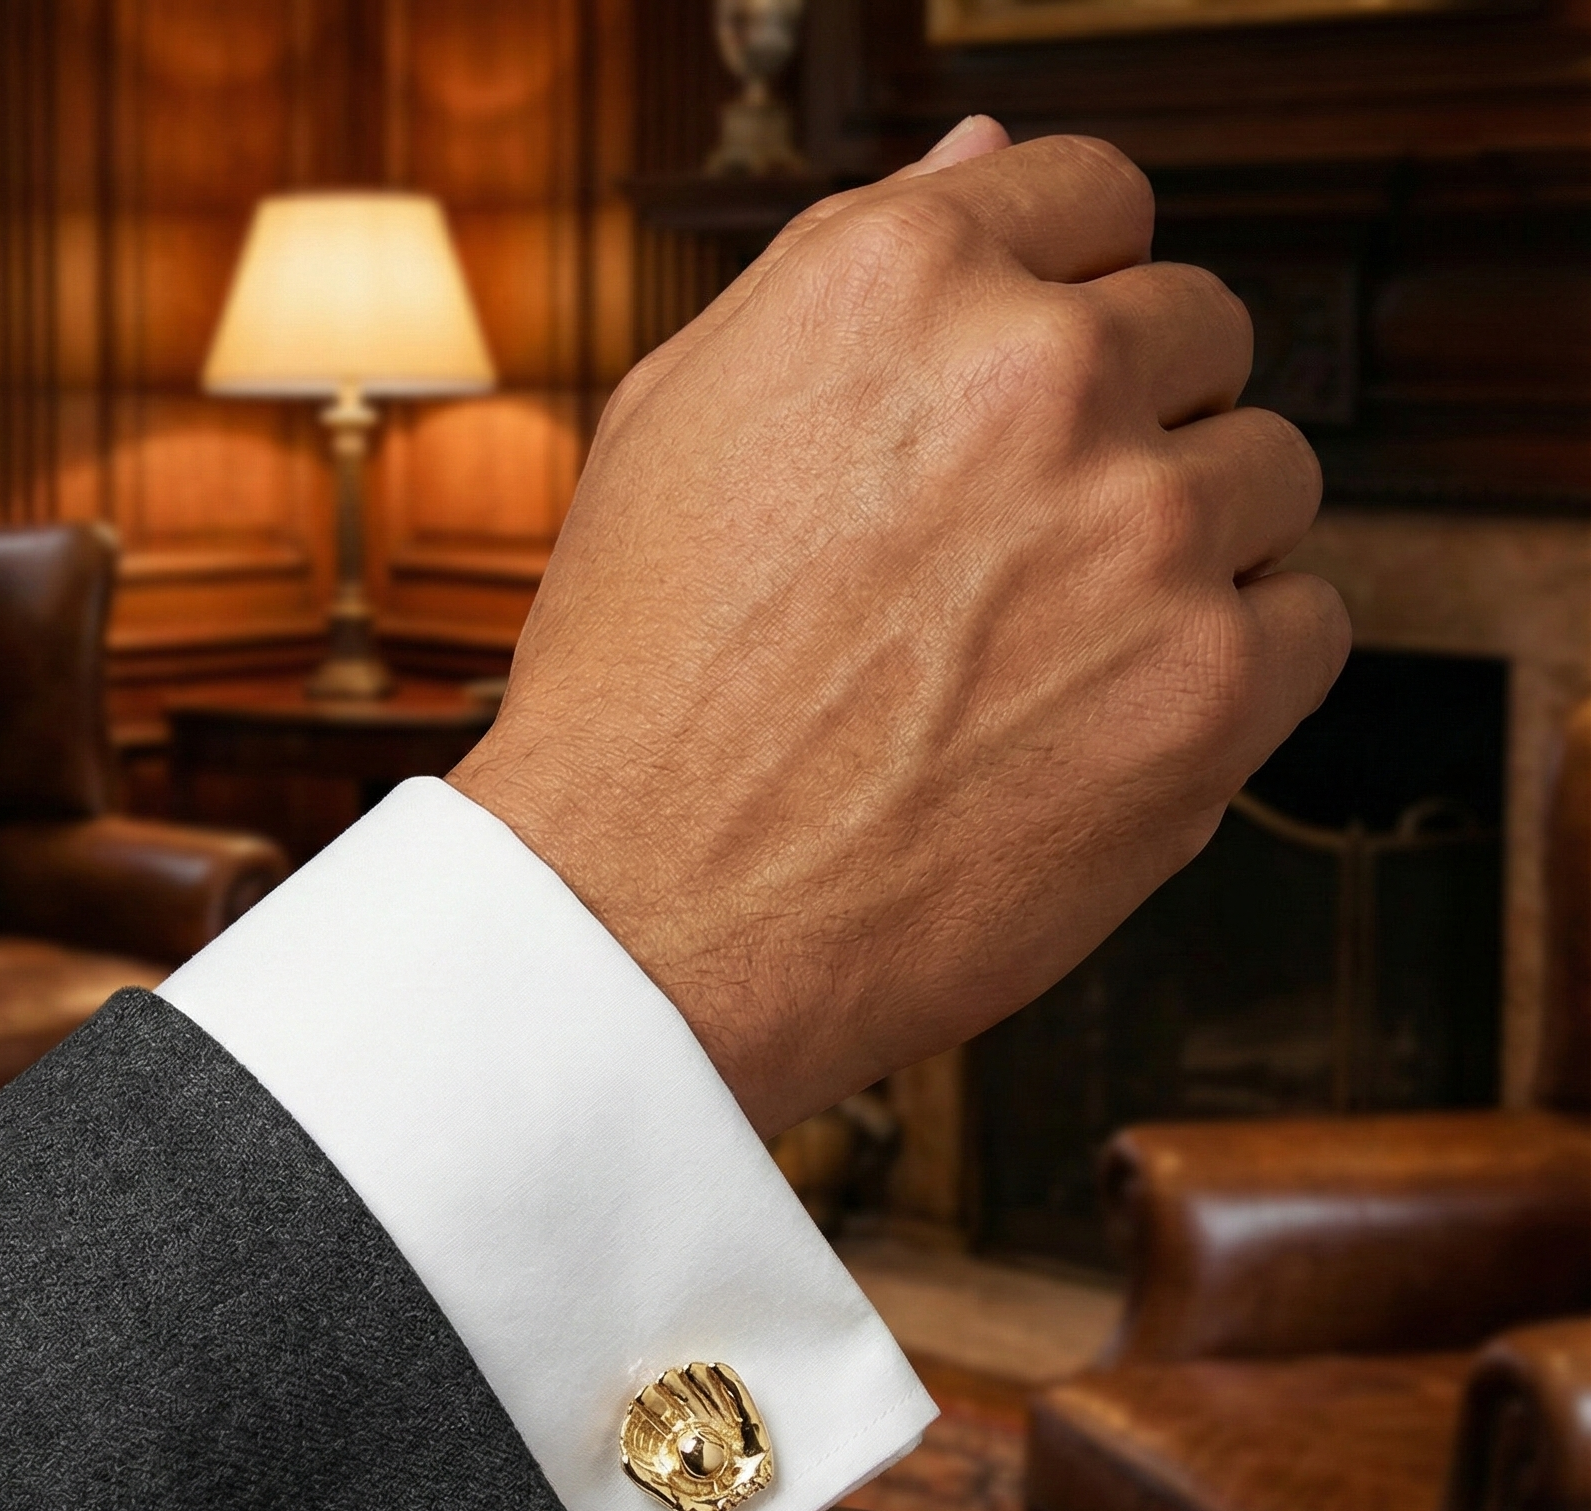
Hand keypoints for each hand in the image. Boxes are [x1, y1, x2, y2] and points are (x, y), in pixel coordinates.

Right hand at [450, 118, 1347, 1135]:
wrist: (639, 917)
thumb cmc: (637, 694)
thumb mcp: (677, 423)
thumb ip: (840, 271)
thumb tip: (980, 157)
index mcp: (898, 281)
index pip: (1095, 198)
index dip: (1074, 293)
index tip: (1056, 375)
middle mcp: (1035, 376)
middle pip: (1200, 335)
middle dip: (1130, 427)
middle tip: (1029, 551)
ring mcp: (1136, 531)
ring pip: (1267, 477)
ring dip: (1187, 547)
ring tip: (1057, 650)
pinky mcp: (1203, 689)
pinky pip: (1309, 622)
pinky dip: (1236, 669)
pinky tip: (1112, 717)